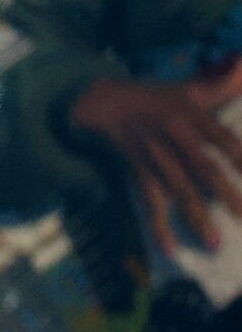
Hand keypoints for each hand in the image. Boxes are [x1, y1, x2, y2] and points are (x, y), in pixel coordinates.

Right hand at [70, 57, 241, 254]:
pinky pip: (149, 201)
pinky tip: (170, 248)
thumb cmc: (157, 99)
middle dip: (226, 194)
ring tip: (215, 243)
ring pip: (177, 189)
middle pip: (202, 168)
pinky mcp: (137, 170)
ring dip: (196, 218)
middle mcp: (173, 134)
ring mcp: (153, 155)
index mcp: (191, 113)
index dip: (239, 156)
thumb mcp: (191, 89)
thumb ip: (224, 82)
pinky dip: (158, 226)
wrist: (104, 103)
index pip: (222, 137)